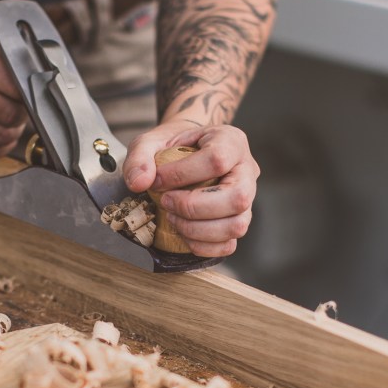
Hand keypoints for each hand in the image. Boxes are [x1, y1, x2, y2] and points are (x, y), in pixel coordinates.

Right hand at [0, 16, 25, 157]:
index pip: (13, 83)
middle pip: (5, 112)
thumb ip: (8, 50)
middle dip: (21, 115)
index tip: (31, 93)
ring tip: (13, 123)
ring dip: (12, 133)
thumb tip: (43, 77)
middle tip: (23, 111)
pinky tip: (1, 138)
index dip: (28, 93)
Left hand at [124, 119, 258, 257]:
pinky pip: (229, 244)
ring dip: (198, 229)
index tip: (157, 181)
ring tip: (173, 218)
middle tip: (166, 202)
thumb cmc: (174, 148)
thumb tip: (139, 183)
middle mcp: (247, 170)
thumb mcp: (152, 141)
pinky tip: (183, 233)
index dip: (182, 175)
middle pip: (237, 197)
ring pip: (237, 225)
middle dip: (194, 207)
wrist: (188, 154)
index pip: (217, 160)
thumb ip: (140, 157)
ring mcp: (248, 198)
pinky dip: (202, 245)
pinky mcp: (239, 220)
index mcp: (231, 142)